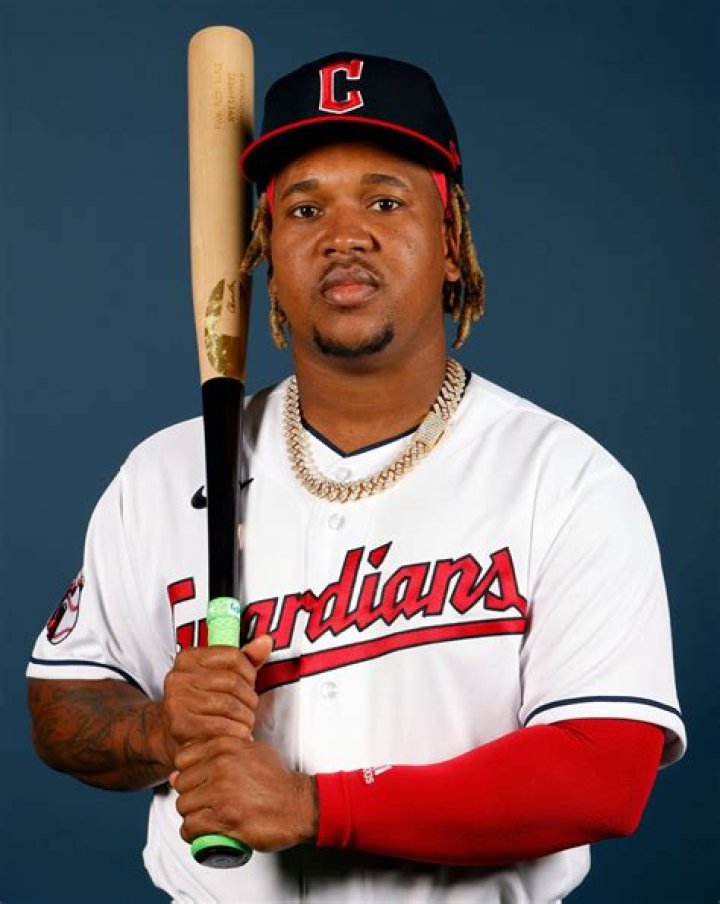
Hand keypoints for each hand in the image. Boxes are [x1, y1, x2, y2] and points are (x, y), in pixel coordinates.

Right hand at [151, 634, 272, 768]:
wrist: (174, 737)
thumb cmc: (203, 704)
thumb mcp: (222, 676)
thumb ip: (245, 659)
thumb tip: (266, 641)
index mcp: (188, 658)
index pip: (233, 656)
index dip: (249, 672)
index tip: (250, 684)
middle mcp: (178, 677)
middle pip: (233, 682)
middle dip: (249, 699)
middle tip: (249, 710)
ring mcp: (177, 701)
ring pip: (230, 705)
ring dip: (246, 718)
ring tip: (245, 723)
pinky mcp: (180, 726)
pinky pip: (222, 726)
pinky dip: (238, 733)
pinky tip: (238, 735)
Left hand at [171, 738, 317, 851]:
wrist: (300, 805)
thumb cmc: (278, 780)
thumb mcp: (254, 750)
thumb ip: (225, 749)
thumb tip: (193, 758)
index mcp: (226, 746)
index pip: (183, 759)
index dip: (188, 772)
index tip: (197, 782)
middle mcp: (221, 766)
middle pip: (181, 783)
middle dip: (189, 795)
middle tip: (202, 803)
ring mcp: (222, 792)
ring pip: (184, 806)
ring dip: (191, 815)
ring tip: (204, 818)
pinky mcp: (224, 818)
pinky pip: (191, 828)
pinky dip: (193, 834)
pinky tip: (203, 832)